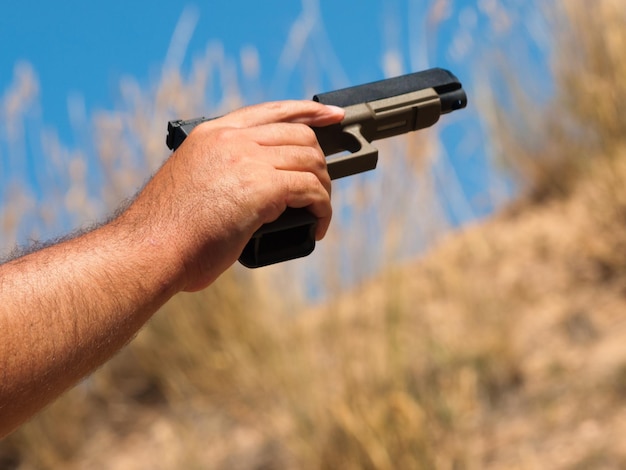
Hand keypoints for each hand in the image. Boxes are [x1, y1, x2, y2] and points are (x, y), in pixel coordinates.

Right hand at [123, 100, 344, 290]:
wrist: (149, 250)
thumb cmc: (166, 231)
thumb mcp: (193, 183)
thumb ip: (222, 173)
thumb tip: (250, 190)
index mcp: (213, 134)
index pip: (272, 110)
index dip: (307, 111)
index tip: (332, 116)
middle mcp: (232, 139)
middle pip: (300, 135)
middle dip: (319, 163)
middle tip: (320, 190)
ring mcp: (247, 160)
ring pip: (310, 161)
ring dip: (322, 189)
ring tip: (317, 212)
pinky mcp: (262, 187)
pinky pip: (312, 191)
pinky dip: (323, 210)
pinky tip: (317, 227)